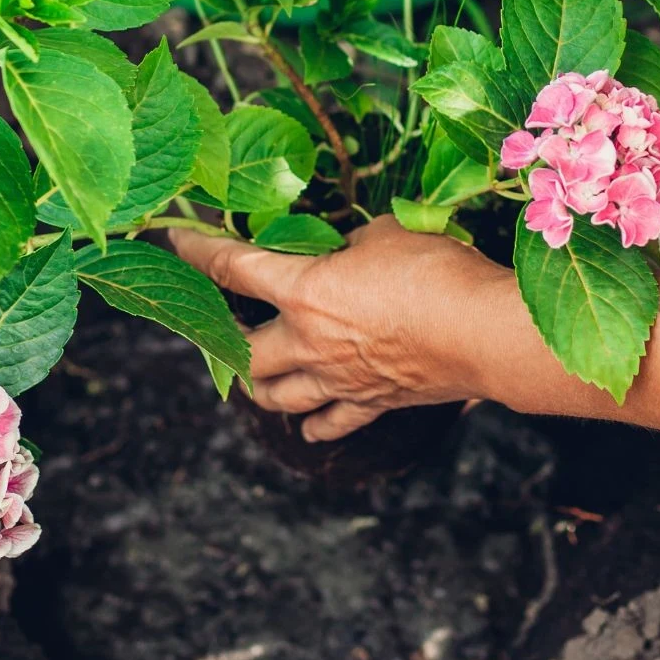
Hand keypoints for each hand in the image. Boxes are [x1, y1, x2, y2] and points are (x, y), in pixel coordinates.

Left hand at [170, 216, 514, 441]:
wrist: (484, 333)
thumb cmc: (436, 272)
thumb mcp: (386, 234)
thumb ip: (351, 244)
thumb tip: (344, 252)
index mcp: (303, 291)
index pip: (231, 267)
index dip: (196, 250)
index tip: (175, 238)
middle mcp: (308, 342)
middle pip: (242, 354)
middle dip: (224, 340)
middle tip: (223, 323)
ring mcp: (337, 380)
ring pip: (276, 398)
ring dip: (258, 386)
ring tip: (252, 374)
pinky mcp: (371, 403)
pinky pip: (329, 424)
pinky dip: (313, 425)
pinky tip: (308, 423)